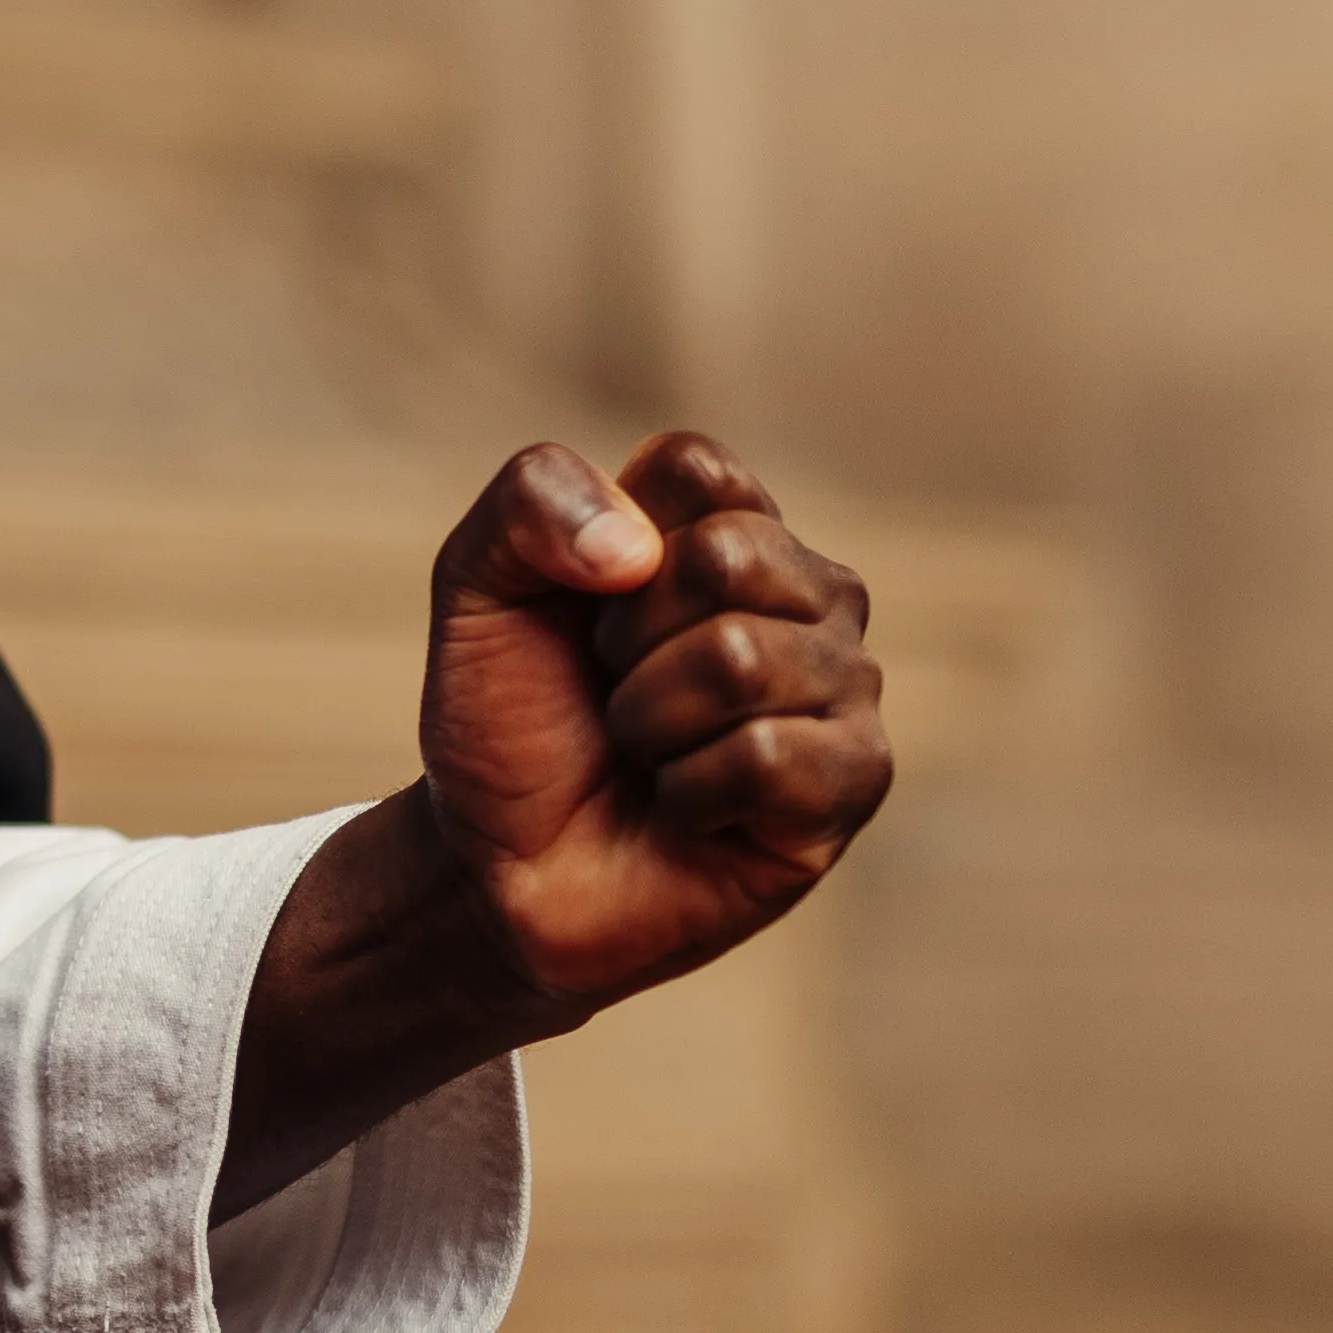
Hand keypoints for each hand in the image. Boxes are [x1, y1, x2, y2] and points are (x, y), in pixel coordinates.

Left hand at [417, 431, 890, 1012]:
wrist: (502, 866)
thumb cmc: (510, 718)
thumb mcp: (478, 587)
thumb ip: (530, 502)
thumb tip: (635, 549)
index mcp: (734, 523)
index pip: (694, 466)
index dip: (598, 544)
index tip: (582, 607)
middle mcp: (810, 592)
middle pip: (726, 555)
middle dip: (625, 638)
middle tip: (613, 691)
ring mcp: (845, 685)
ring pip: (741, 659)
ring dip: (648, 719)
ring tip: (647, 752)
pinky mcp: (854, 781)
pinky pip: (765, 754)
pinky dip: (689, 792)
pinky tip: (686, 810)